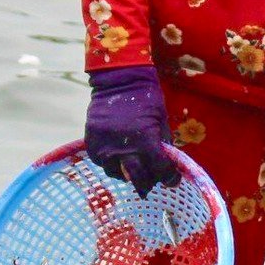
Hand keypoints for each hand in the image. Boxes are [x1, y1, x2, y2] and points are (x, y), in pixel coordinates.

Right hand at [83, 66, 180, 196]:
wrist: (118, 80)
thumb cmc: (146, 98)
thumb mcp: (162, 120)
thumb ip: (163, 144)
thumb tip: (168, 164)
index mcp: (145, 141)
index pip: (160, 171)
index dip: (170, 177)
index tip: (172, 179)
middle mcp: (123, 149)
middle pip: (138, 180)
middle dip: (148, 183)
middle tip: (151, 182)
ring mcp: (105, 148)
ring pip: (118, 174)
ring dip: (127, 173)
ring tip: (132, 166)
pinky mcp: (92, 144)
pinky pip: (102, 163)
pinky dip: (111, 163)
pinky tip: (117, 156)